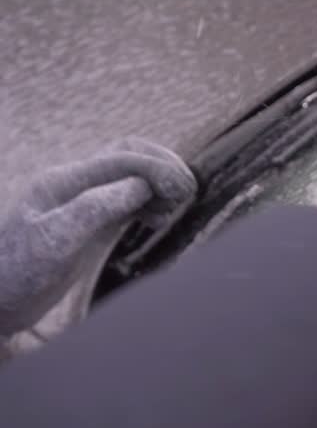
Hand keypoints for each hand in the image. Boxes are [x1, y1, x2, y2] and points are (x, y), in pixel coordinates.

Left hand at [0, 138, 195, 334]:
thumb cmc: (18, 272)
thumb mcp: (55, 240)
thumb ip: (95, 208)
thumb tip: (140, 187)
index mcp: (63, 181)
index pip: (120, 158)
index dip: (156, 168)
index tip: (183, 189)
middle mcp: (73, 183)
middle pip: (127, 155)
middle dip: (162, 165)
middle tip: (188, 190)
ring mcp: (82, 200)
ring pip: (130, 174)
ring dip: (159, 181)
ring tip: (177, 203)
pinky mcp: (89, 220)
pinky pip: (126, 197)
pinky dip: (150, 199)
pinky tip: (159, 217)